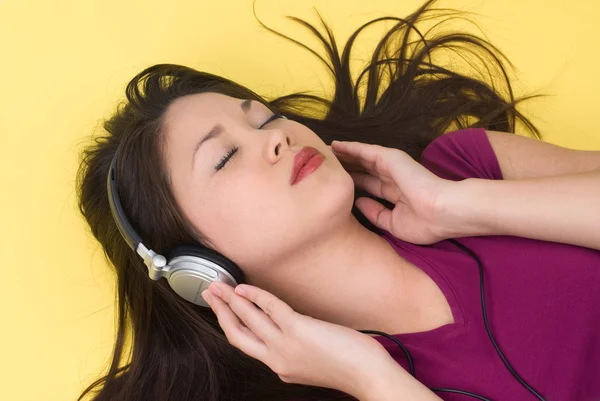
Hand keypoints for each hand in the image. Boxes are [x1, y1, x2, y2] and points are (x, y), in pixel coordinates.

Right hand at [202, 281, 394, 397]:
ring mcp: (284, 345)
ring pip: (247, 320)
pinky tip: (245, 287)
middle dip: (219, 312)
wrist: (368, 375)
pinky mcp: (297, 330)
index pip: (247, 344)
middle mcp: (276, 359)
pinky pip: (269, 308)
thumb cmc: (349, 365)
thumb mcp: (313, 361)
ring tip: (218, 286)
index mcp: (279, 367)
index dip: (230, 324)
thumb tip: (292, 329)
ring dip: (229, 300)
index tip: (222, 309)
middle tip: (209, 293)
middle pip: (237, 334)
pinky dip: (254, 295)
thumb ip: (296, 349)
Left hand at [329, 140, 459, 244]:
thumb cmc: (424, 223)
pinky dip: (349, 147)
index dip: (354, 182)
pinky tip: (335, 145)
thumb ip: (375, 213)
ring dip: (344, 155)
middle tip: (327, 164)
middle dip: (347, 166)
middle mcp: (393, 177)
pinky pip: (364, 150)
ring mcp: (392, 166)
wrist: (441, 211)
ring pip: (362, 158)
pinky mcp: (389, 157)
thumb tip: (358, 203)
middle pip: (364, 169)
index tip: (337, 183)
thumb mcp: (394, 224)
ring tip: (326, 152)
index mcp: (397, 194)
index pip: (370, 185)